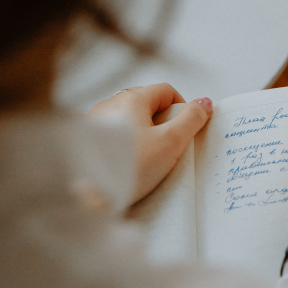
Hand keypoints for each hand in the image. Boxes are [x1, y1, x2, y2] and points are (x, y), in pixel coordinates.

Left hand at [89, 83, 212, 203]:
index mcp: (133, 98)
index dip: (181, 107)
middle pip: (146, 102)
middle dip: (161, 120)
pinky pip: (110, 133)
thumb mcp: (170, 143)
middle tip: (167, 145)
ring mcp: (94, 120)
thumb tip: (204, 103)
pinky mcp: (84, 140)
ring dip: (141, 132)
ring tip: (145, 158)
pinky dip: (122, 143)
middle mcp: (111, 103)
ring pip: (127, 118)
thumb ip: (191, 119)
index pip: (166, 90)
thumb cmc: (128, 168)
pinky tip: (124, 163)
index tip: (185, 128)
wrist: (85, 197)